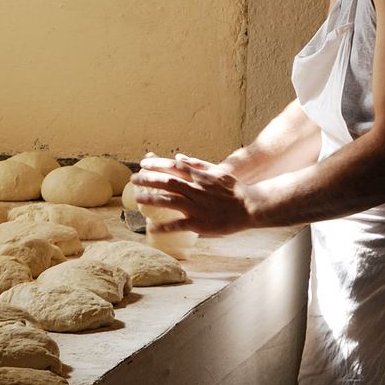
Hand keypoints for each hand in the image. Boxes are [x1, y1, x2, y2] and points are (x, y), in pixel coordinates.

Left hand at [132, 154, 255, 235]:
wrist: (251, 207)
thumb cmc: (234, 189)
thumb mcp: (218, 172)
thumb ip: (197, 164)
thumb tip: (178, 157)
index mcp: (199, 177)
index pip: (173, 167)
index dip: (156, 164)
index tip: (142, 164)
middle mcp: (195, 190)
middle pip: (166, 182)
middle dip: (147, 179)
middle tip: (133, 180)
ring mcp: (196, 207)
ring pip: (168, 201)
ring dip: (150, 199)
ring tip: (137, 199)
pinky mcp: (199, 223)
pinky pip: (177, 225)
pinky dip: (163, 227)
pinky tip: (151, 228)